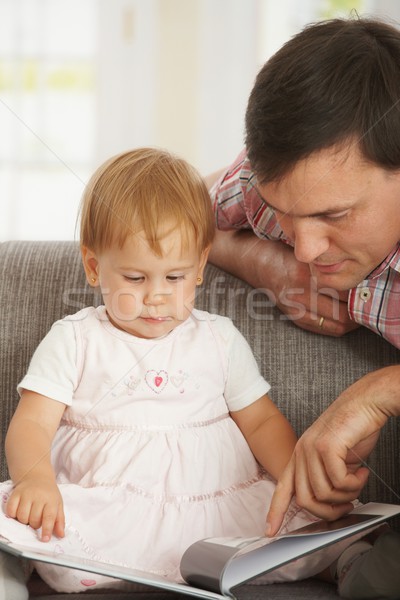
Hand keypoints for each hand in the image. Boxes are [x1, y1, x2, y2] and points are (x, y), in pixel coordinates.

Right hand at [6, 477, 64, 541]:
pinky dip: (13, 515)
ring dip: (24, 521)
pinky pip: (11, 510)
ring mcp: (26, 494)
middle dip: (35, 524)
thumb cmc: (48, 493)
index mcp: (51, 500)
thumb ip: (59, 520)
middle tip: (36, 519)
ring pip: (22, 517)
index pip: (49, 517)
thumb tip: (61, 535)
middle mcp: (38, 496)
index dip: (47, 530)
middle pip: (34, 519)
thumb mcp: (58, 504)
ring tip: (29, 515)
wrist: (37, 477)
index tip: (45, 539)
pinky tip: (19, 512)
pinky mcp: (15, 493)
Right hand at [209, 230, 357, 336]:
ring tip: (362, 312)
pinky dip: (336, 327)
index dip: (362, 291)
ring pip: (335, 322)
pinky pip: (320, 327)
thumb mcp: (303, 248)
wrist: (250, 259)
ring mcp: (294, 306)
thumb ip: (324, 260)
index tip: (372, 287)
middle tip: (371, 302)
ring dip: (352, 320)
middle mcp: (300, 293)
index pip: (344, 289)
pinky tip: (345, 321)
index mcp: (305, 273)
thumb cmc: (277, 249)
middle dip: (360, 309)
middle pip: (343, 310)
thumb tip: (355, 269)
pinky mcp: (290, 314)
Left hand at [265, 369, 396, 535]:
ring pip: (323, 493)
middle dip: (329, 511)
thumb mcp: (335, 456)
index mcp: (300, 454)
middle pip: (305, 499)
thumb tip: (330, 501)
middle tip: (348, 505)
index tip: (270, 530)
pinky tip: (362, 472)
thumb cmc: (353, 428)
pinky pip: (338, 481)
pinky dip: (354, 484)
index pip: (283, 488)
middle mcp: (301, 451)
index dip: (276, 511)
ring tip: (358, 482)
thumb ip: (326, 476)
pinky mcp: (326, 446)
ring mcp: (311, 448)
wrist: (365, 402)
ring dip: (346, 496)